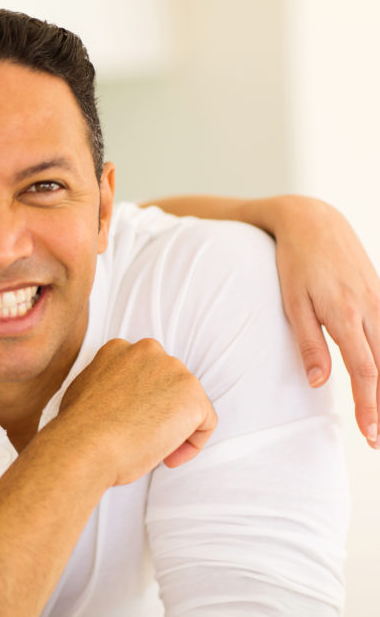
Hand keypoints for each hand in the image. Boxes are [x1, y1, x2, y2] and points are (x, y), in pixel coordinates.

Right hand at [56, 338, 216, 486]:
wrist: (84, 445)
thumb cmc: (78, 428)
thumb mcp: (85, 389)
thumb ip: (107, 383)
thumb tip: (116, 399)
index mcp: (119, 348)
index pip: (145, 372)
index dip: (141, 401)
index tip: (133, 422)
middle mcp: (149, 350)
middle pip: (169, 384)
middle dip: (161, 411)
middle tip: (143, 438)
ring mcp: (173, 371)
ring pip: (187, 403)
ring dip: (175, 427)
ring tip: (153, 449)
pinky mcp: (192, 396)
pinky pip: (205, 422)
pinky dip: (192, 444)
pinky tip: (168, 458)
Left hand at [264, 196, 379, 446]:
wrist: (313, 222)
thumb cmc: (295, 263)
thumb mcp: (291, 302)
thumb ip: (307, 343)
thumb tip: (317, 383)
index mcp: (346, 314)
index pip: (365, 371)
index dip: (370, 405)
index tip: (370, 435)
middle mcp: (371, 309)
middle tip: (378, 441)